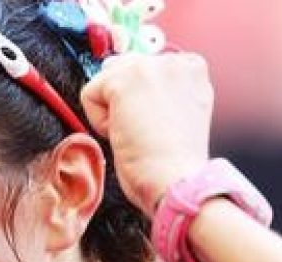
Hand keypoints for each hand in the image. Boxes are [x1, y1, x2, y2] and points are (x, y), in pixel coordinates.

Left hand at [80, 52, 214, 215]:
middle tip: (144, 131)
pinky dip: (99, 121)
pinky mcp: (122, 80)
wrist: (176, 179)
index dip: (141, 99)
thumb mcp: (177, 112)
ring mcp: (148, 66)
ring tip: (137, 132)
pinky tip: (125, 135)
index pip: (146, 67)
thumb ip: (160, 90)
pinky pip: (89, 95)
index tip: (155, 122)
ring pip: (105, 80)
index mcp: (192, 68)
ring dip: (112, 109)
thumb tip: (129, 84)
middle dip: (124, 101)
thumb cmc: (176, 162)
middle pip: (123, 67)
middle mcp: (173, 61)